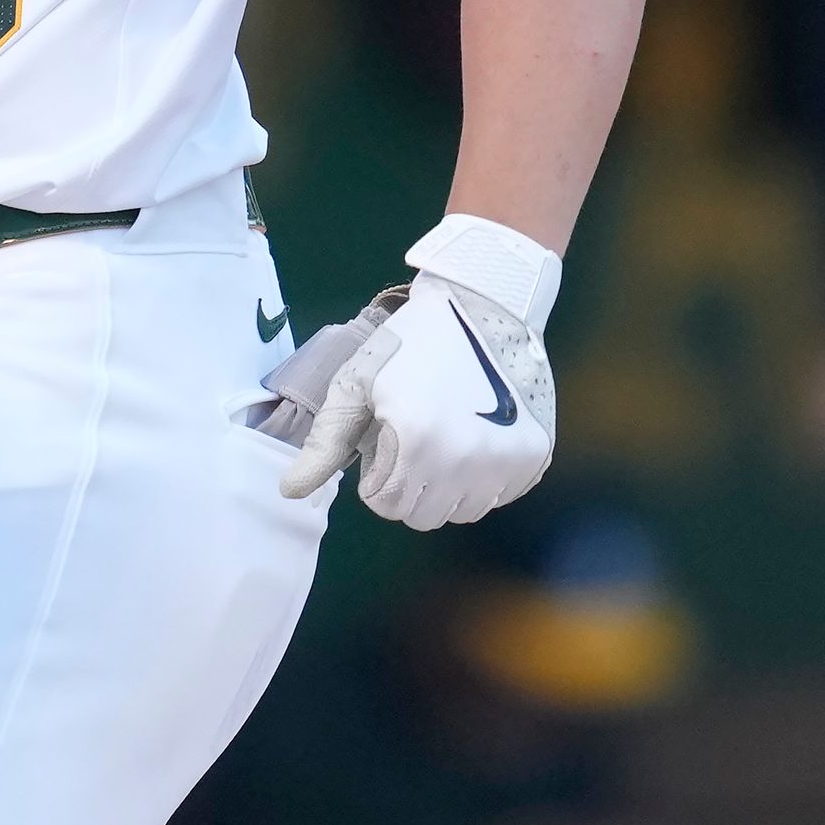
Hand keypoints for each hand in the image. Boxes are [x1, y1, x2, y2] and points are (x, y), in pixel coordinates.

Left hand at [279, 216, 559, 529]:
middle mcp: (466, 459)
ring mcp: (506, 459)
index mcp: (415, 441)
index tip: (383, 440)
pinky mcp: (535, 455)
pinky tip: (474, 438)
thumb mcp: (354, 387)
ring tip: (441, 438)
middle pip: (423, 516)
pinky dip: (481, 480)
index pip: (385, 504)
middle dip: (406, 487)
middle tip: (410, 441)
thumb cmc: (405, 346)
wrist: (480, 308)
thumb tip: (289, 492)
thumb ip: (323, 445)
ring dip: (445, 488)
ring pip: (462, 512)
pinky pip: (498, 496)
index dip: (375, 477)